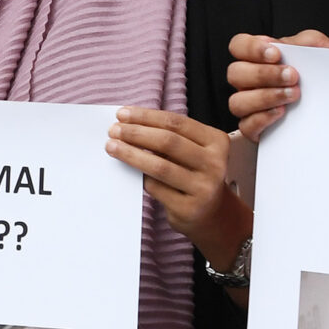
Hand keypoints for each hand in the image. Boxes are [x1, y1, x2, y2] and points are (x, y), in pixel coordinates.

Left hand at [106, 108, 250, 265]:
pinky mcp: (189, 208)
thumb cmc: (196, 176)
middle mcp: (215, 164)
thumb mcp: (194, 151)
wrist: (213, 215)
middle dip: (136, 133)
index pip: (177, 122)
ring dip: (131, 154)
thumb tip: (130, 124)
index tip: (123, 114)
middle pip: (168, 142)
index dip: (146, 116)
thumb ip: (171, 138)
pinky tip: (128, 170)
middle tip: (114, 130)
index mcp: (216, 141)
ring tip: (113, 147)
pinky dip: (139, 177)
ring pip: (160, 166)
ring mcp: (203, 188)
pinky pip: (156, 187)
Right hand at [226, 31, 328, 140]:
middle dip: (263, 74)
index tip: (275, 54)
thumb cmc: (324, 77)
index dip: (251, 48)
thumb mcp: (322, 51)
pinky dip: (263, 118)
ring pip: (237, 101)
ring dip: (265, 97)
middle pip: (235, 73)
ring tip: (292, 95)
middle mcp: (250, 81)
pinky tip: (282, 112)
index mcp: (260, 58)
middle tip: (291, 76)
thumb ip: (306, 41)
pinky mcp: (256, 128)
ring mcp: (251, 105)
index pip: (238, 45)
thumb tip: (291, 45)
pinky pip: (246, 126)